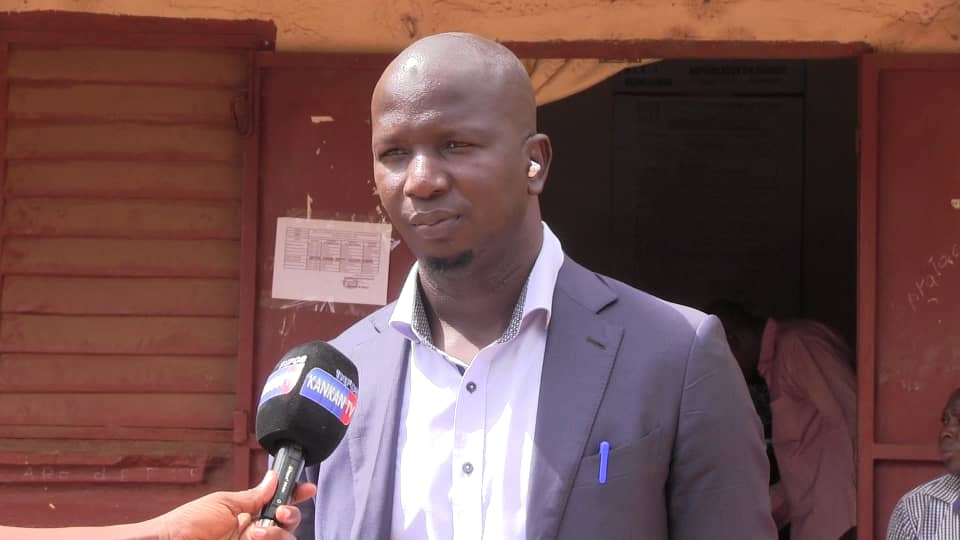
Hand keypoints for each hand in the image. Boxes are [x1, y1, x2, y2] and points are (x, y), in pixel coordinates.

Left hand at [156, 470, 316, 539]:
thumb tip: (274, 478)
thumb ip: (253, 496)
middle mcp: (255, 531)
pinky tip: (255, 539)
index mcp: (249, 513)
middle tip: (280, 513)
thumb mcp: (223, 503)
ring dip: (276, 534)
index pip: (280, 503)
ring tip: (254, 534)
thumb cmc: (187, 523)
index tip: (307, 490)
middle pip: (289, 524)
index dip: (296, 495)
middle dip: (290, 516)